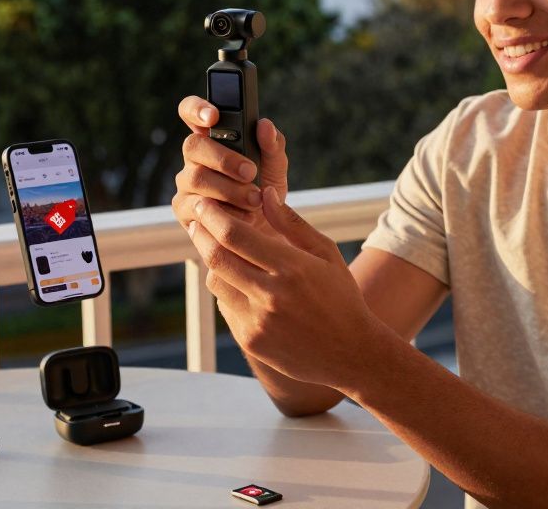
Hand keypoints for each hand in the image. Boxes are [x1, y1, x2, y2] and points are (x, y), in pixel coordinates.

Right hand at [172, 95, 288, 232]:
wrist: (265, 230)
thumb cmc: (265, 190)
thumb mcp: (275, 167)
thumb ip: (273, 145)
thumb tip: (264, 125)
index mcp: (213, 137)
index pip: (191, 112)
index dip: (196, 108)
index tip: (214, 116)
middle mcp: (195, 157)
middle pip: (193, 145)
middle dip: (223, 158)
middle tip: (250, 172)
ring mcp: (186, 182)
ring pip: (196, 178)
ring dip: (229, 189)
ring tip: (254, 200)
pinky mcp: (184, 209)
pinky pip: (196, 207)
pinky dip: (223, 212)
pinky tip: (241, 216)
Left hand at [186, 186, 386, 389]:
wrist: (351, 353)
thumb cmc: (341, 296)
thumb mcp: (326, 253)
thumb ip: (292, 224)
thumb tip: (265, 194)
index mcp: (291, 268)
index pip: (235, 235)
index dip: (213, 216)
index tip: (204, 204)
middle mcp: (270, 295)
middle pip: (217, 256)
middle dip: (201, 233)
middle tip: (196, 218)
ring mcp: (257, 321)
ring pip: (216, 282)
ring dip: (214, 261)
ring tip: (221, 248)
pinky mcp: (250, 340)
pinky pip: (225, 307)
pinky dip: (228, 289)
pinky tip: (241, 282)